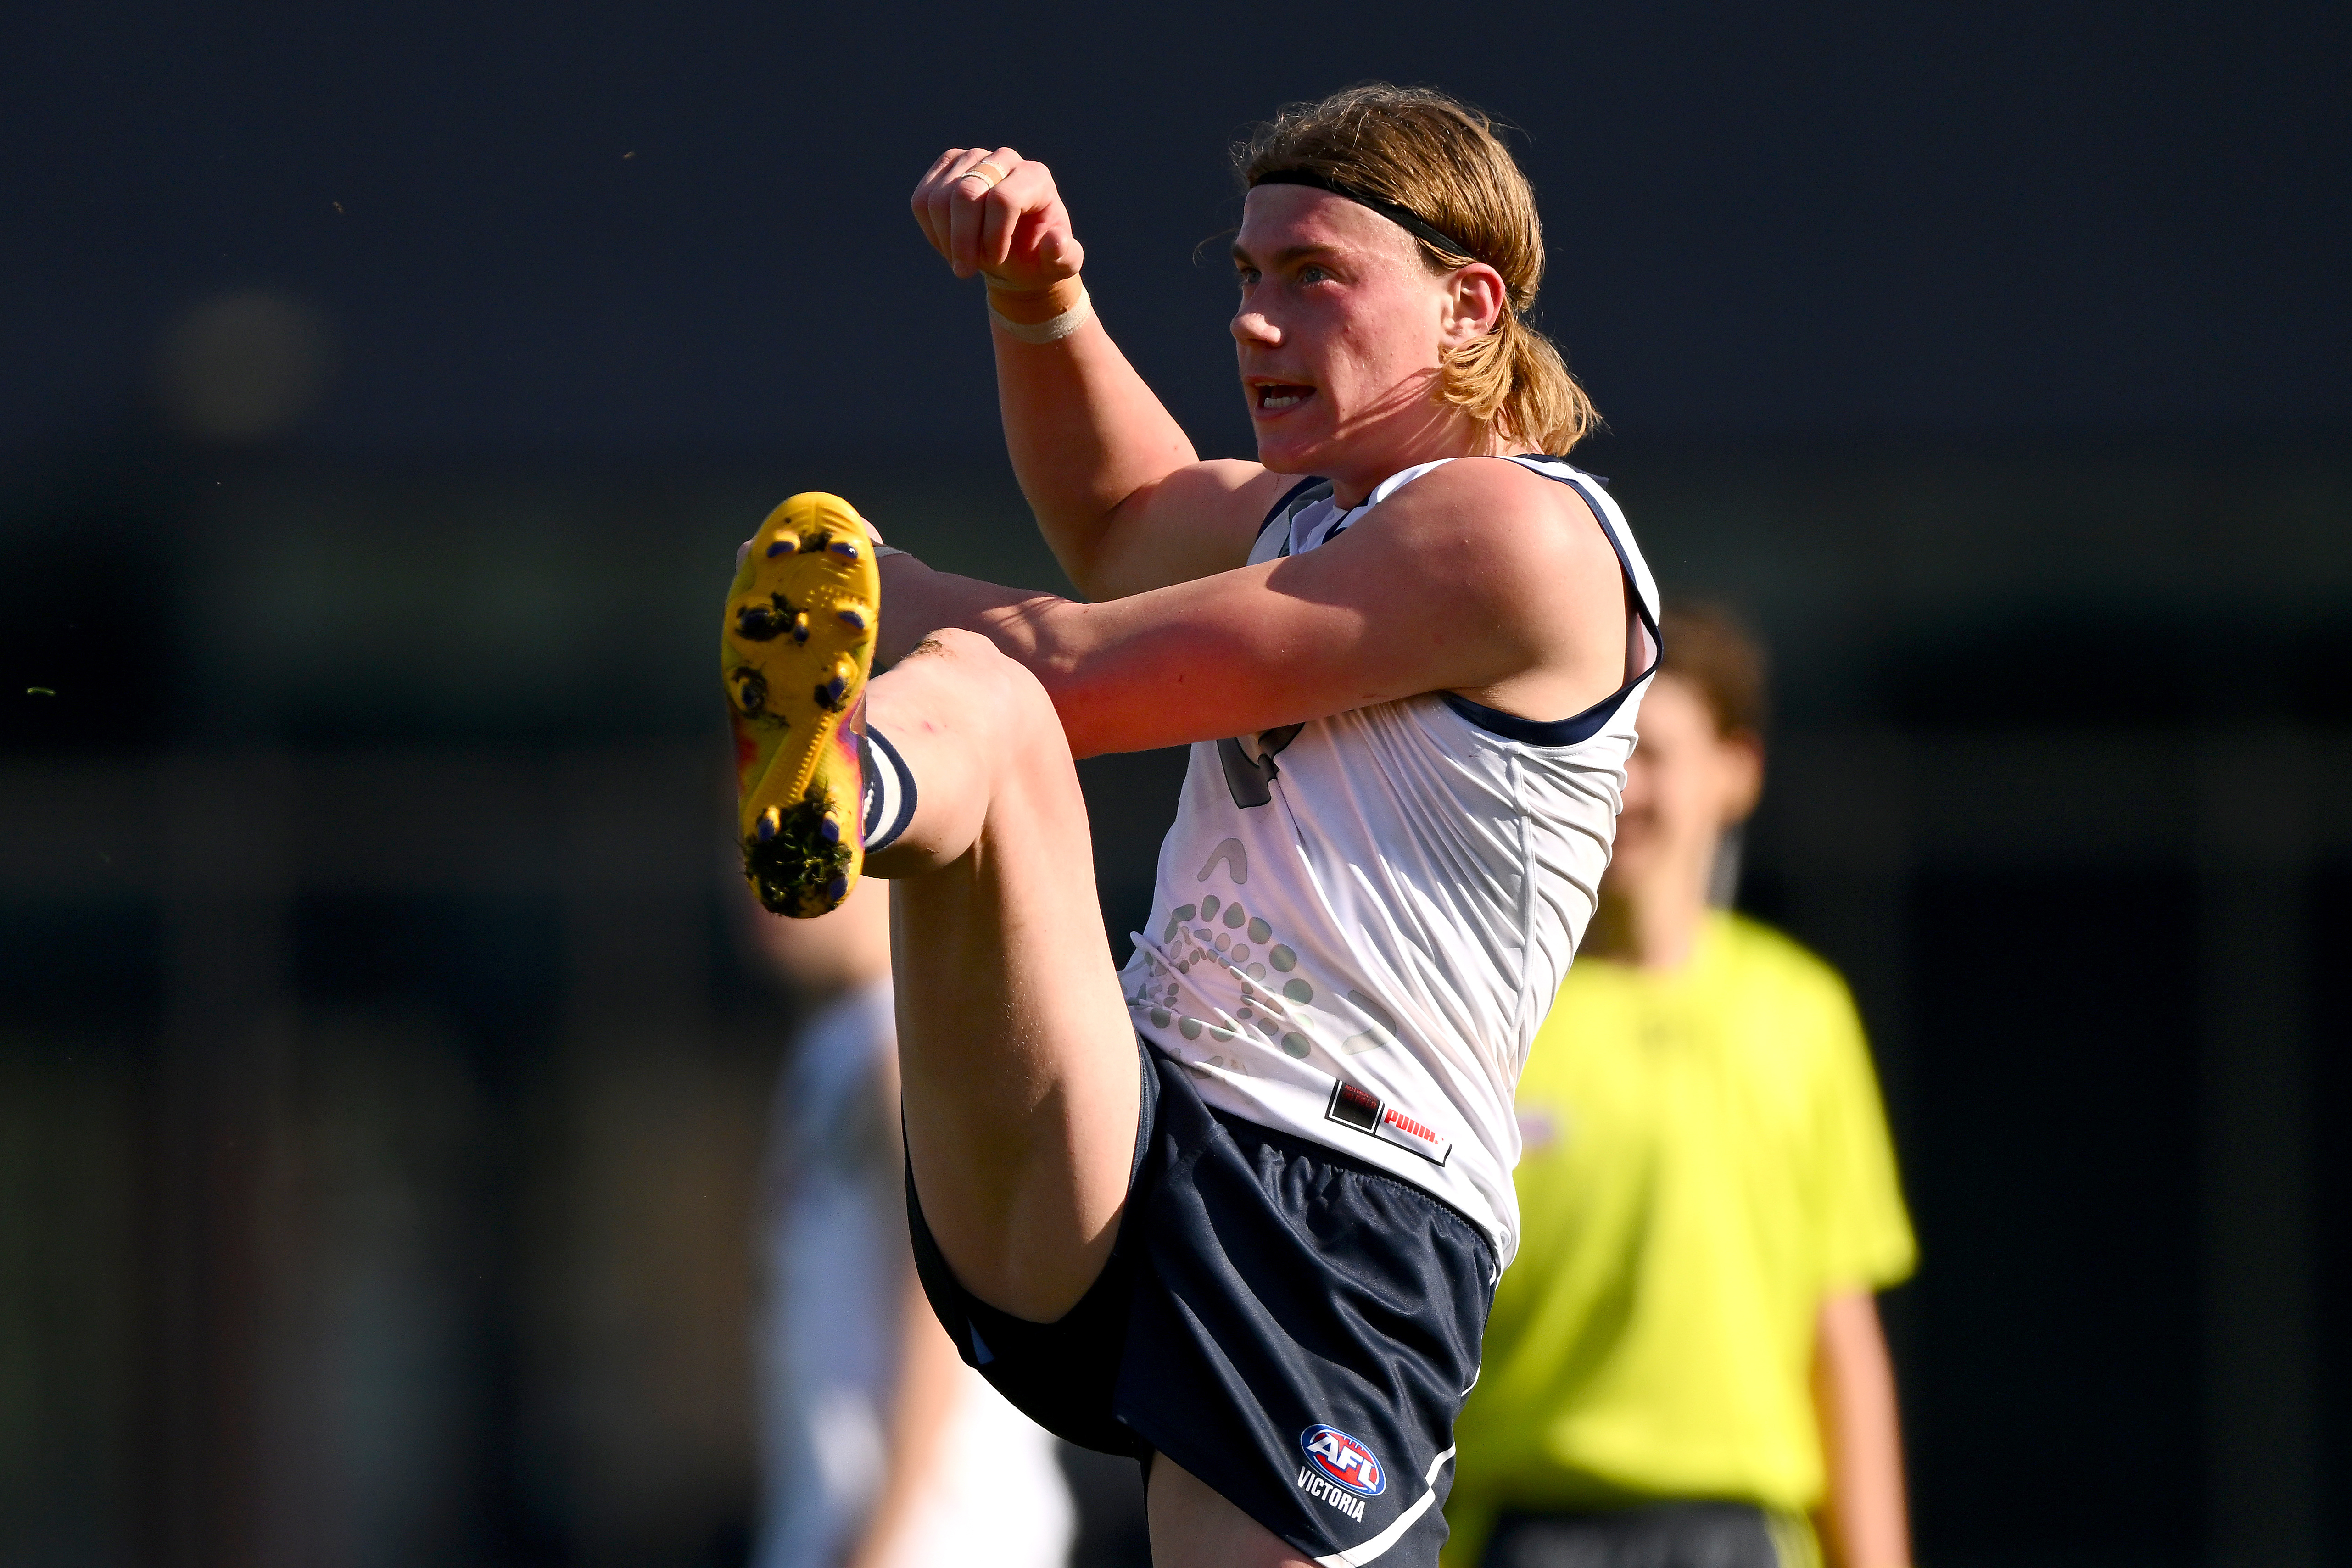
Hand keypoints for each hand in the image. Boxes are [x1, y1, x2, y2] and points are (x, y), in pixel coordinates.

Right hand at [910, 146, 1083, 291]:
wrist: (1016, 251)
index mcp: (1036, 178)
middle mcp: (1005, 160)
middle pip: (967, 193)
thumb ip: (1065, 257)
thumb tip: (1055, 242)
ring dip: (946, 238)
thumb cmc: (1038, 258)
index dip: (993, 236)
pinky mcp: (948, 166)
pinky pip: (922, 199)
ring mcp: (973, 158)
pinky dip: (931, 230)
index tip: (996, 262)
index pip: (1004, 199)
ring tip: (961, 260)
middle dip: (963, 240)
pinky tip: (948, 245)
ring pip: (939, 197)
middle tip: (966, 271)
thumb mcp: (1061, 265)